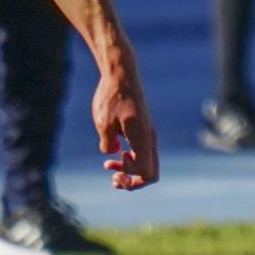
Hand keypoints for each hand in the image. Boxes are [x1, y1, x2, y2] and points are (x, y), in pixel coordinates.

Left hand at [93, 61, 158, 191]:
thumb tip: (113, 153)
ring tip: (109, 166)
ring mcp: (148, 132)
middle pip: (151, 172)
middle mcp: (149, 138)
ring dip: (131, 168)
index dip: (131, 180)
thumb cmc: (112, 97)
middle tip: (113, 179)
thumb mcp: (103, 123)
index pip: (147, 173)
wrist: (122, 74)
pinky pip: (143, 150)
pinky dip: (132, 157)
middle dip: (134, 181)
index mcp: (142, 139)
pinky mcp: (143, 127)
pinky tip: (116, 150)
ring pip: (148, 161)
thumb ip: (107, 143)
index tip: (114, 171)